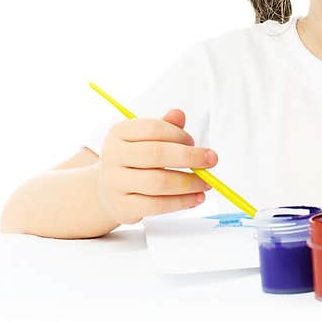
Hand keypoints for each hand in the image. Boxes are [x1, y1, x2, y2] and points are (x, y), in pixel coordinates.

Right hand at [97, 109, 215, 224]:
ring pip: (158, 183)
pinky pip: (157, 205)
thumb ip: (165, 126)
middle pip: (156, 154)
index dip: (179, 134)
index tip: (194, 142)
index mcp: (119, 133)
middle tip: (211, 160)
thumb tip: (179, 114)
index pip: (153, 128)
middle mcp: (113, 156)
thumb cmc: (135, 159)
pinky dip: (181, 202)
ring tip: (206, 183)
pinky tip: (196, 198)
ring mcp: (115, 183)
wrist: (109, 190)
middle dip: (190, 157)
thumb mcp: (146, 138)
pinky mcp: (122, 207)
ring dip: (189, 183)